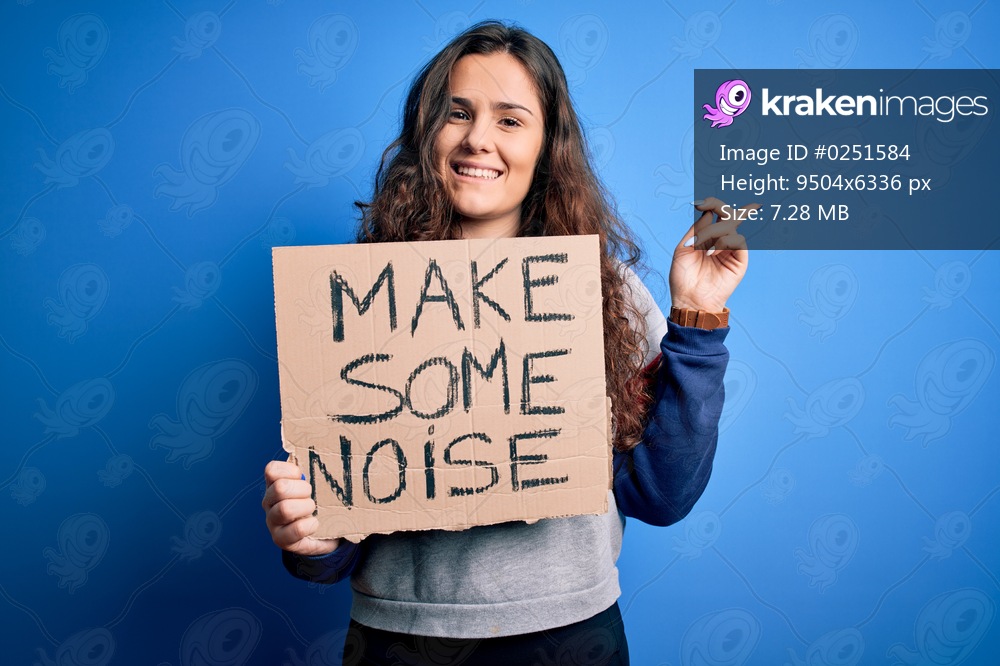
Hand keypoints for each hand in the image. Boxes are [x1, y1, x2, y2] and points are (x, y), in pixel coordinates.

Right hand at [262, 460, 340, 556]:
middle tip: (311, 495)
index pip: (271, 470)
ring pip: (285, 509)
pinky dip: (309, 525)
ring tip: (313, 510)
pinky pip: (295, 530)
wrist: (324, 532)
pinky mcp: (280, 539)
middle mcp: (269, 502)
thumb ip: (314, 468)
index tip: (303, 477)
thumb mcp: (316, 482)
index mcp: (274, 483)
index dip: (291, 471)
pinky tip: (315, 524)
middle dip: (303, 490)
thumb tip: (329, 450)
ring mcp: (272, 521)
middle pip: (280, 488)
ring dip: (306, 507)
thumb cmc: (320, 501)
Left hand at [669, 197, 754, 311]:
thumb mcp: (682, 250)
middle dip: (719, 206)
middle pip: (728, 214)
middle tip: (707, 206)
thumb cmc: (683, 278)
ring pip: (730, 225)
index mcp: (706, 237)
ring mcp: (731, 249)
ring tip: (701, 248)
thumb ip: (696, 230)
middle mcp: (720, 241)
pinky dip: (723, 242)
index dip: (710, 204)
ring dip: (713, 232)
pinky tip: (711, 253)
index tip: (698, 204)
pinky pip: (738, 240)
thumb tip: (708, 212)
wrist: (689, 300)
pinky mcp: (739, 260)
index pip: (715, 214)